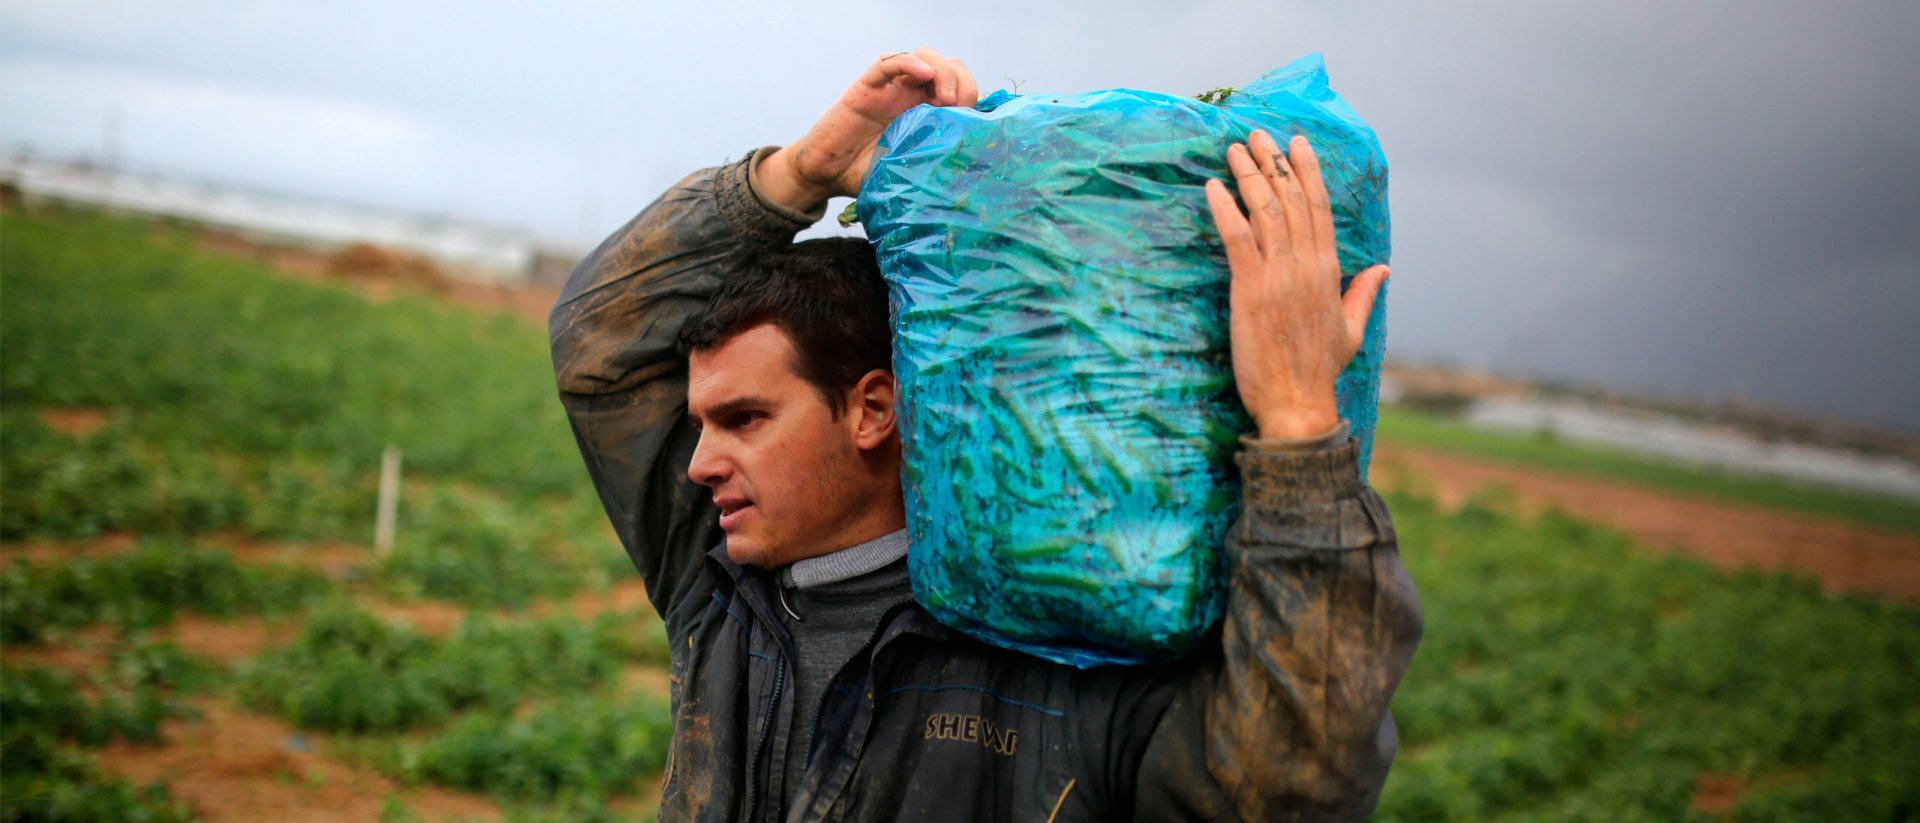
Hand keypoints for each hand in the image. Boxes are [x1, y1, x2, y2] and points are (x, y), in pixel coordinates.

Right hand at [758, 48, 977, 211]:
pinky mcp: (868, 86)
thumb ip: (935, 166)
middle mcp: (912, 96)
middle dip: (963, 81)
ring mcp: (891, 88)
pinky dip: (909, 61)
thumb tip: (973, 176)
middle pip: (949, 68)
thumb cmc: (867, 175)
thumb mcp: (910, 173)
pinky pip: (890, 63)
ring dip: (942, 70)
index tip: (976, 120)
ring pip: (924, 57)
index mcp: (928, 115)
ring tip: (946, 97)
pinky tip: (924, 71)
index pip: (961, 90)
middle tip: (961, 106)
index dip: (973, 97)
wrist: (827, 174)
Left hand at [1203, 130, 1388, 440]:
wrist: (1297, 402)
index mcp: (1329, 270)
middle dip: (1274, 163)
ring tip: (1234, 150)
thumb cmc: (1319, 370)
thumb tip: (1384, 270)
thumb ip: (1363, 293)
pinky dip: (1224, 209)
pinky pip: (1236, 239)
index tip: (1297, 143)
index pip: (1318, 208)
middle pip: (1290, 200)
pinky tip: (1213, 187)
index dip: (1306, 171)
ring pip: (1264, 212)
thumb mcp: (1351, 329)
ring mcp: (1278, 276)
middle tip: (1257, 135)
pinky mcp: (1250, 290)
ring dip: (1248, 176)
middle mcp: (1306, 265)